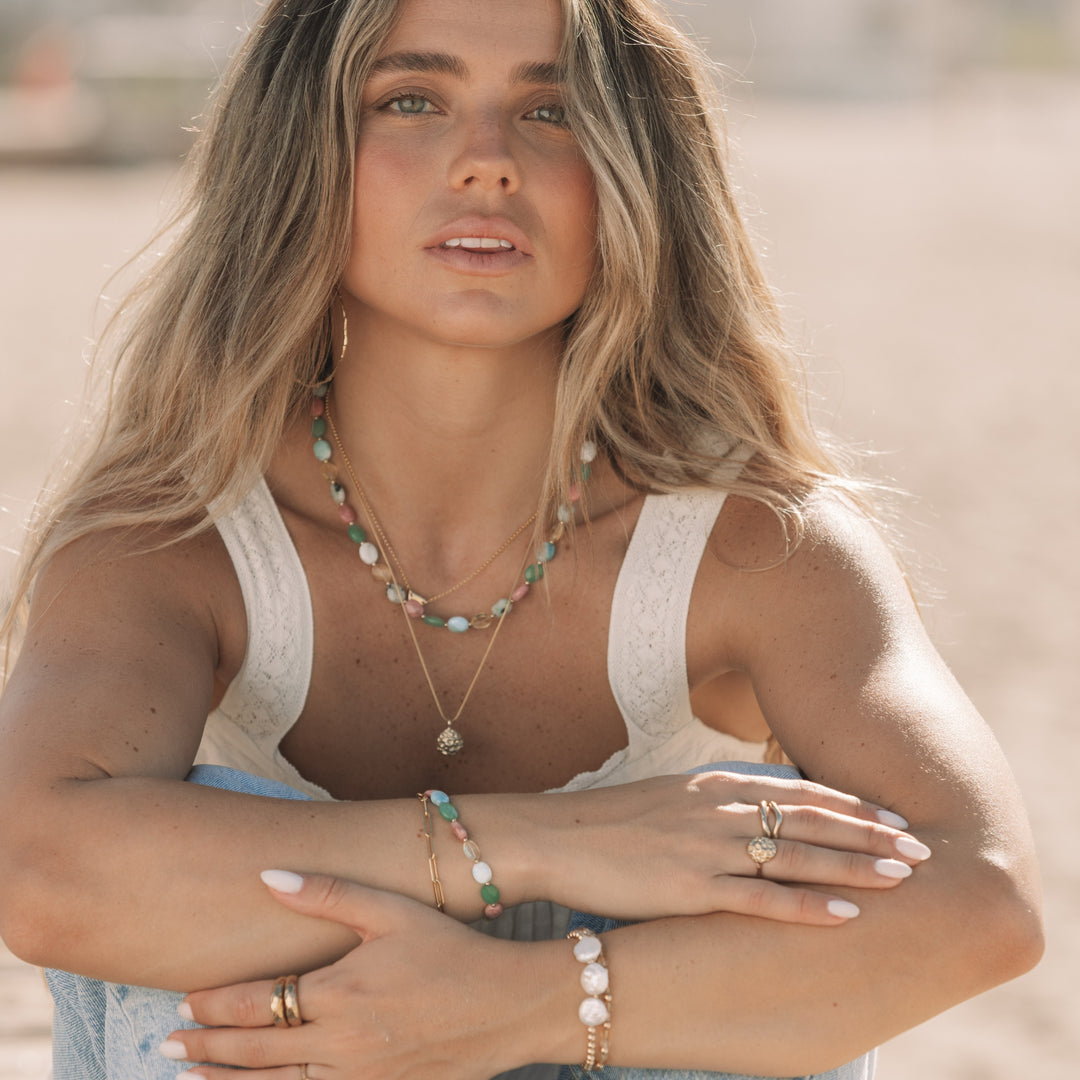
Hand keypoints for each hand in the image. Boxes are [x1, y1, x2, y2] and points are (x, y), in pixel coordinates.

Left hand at [161, 871, 519, 1079]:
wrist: (510, 1005)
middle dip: (207, 1046)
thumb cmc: (452, 950)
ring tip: (192, 1077)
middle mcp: (341, 1042)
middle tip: (168, 1041)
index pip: (257, 1002)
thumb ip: (329, 893)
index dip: (216, 1002)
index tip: (186, 998)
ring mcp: (360, 1076)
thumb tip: (270, 876)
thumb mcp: (392, 911)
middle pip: (255, 1049)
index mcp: (339, 992)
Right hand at [532, 770, 931, 923]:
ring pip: (798, 857)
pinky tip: (846, 916)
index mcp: (716, 787)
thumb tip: (755, 812)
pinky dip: (808, 907)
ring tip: (903, 878)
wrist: (554, 837)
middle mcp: (720, 810)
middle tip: (921, 847)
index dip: (852, 806)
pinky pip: (761, 899)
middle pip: (811, 820)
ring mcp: (707, 848)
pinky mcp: (689, 887)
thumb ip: (716, 804)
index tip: (894, 817)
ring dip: (855, 867)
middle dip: (870, 834)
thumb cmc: (611, 823)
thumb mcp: (670, 800)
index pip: (800, 792)